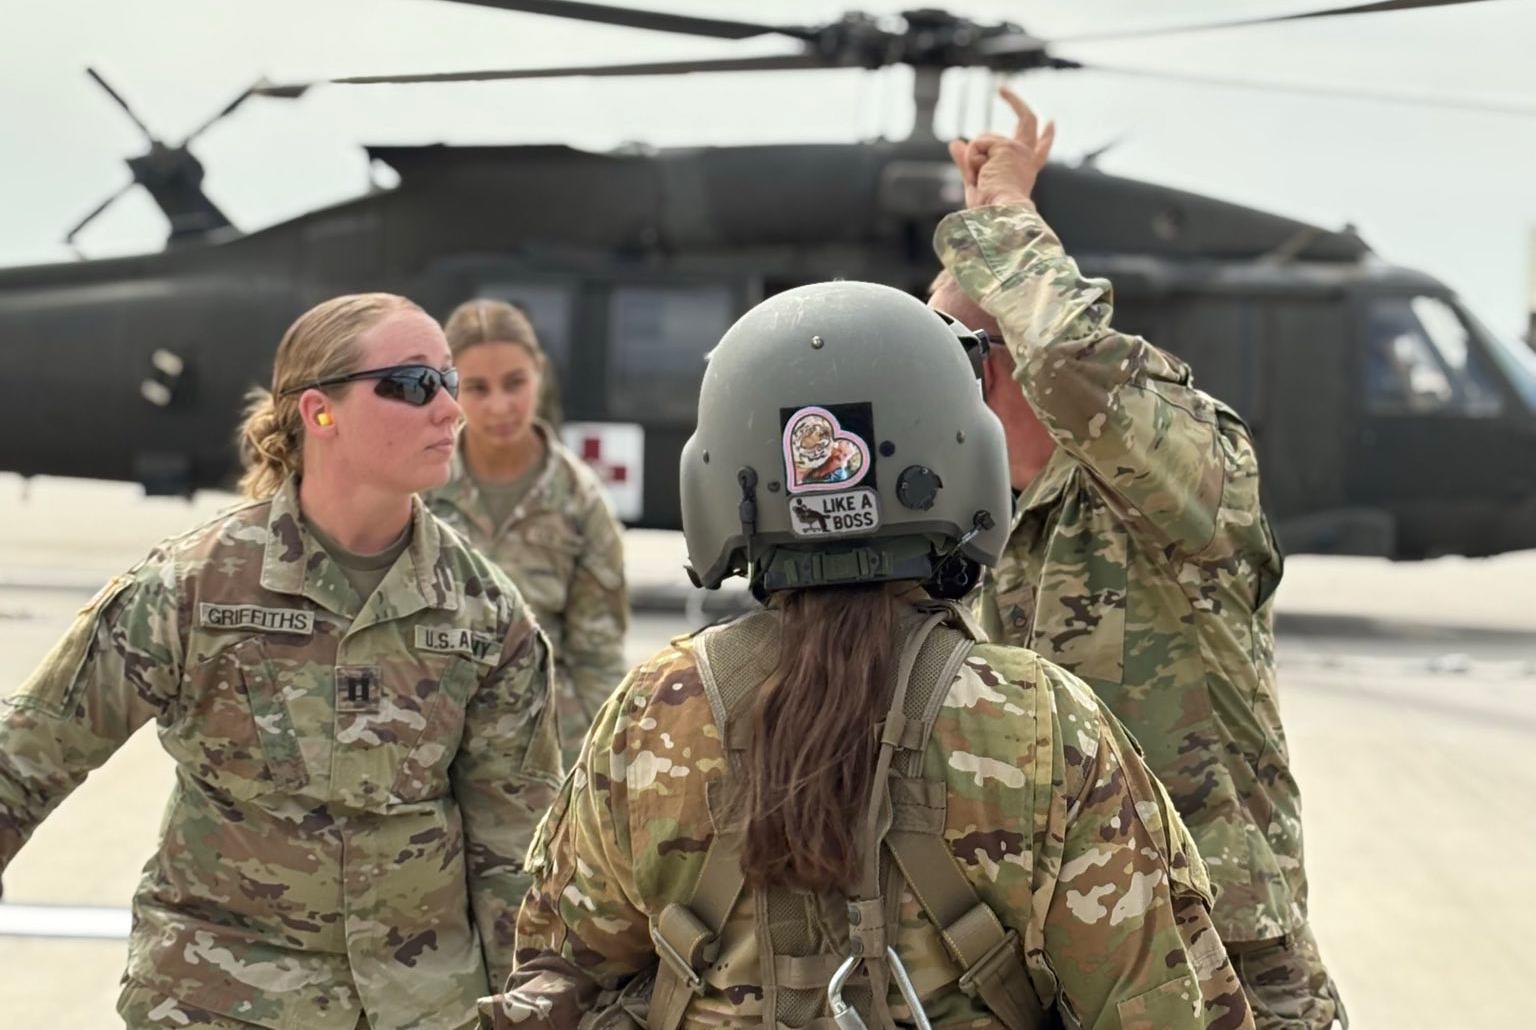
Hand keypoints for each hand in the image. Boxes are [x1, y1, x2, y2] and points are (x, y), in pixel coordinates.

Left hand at [947, 85, 1054, 207]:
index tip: (1051, 122)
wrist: (999, 215)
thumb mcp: (976, 183)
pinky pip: (977, 144)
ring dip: (973, 159)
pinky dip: (972, 159)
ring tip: (980, 180)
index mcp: (1026, 171)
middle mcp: (1026, 157)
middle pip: (1026, 121)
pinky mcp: (1006, 146)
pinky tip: (981, 173)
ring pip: (984, 139)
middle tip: (1001, 87)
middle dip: (1014, 101)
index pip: (1040, 150)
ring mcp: (1018, 149)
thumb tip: (955, 142)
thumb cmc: (990, 209)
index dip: (1046, 135)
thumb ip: (968, 162)